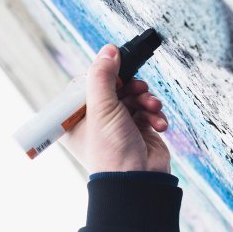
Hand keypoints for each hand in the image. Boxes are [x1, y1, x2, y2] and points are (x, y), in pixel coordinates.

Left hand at [60, 44, 170, 173]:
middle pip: (112, 88)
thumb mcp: (102, 108)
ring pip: (132, 97)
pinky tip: (158, 123)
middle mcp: (94, 121)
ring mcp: (117, 125)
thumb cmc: (112, 151)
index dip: (101, 76)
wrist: (138, 181)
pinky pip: (146, 110)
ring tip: (151, 106)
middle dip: (129, 87)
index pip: (84, 85)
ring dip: (145, 99)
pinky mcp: (138, 130)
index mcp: (74, 119)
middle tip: (138, 87)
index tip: (115, 68)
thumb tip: (108, 50)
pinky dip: (154, 113)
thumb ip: (102, 77)